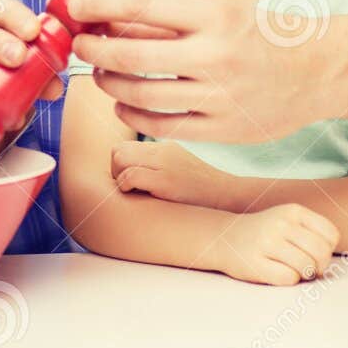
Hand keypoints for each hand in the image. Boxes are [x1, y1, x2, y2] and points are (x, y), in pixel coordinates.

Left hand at [65, 0, 333, 142]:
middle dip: (95, 51)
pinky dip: (134, 115)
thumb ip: (167, 21)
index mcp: (215, 16)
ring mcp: (220, 97)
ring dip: (110, 84)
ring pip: (143, 95)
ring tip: (100, 75)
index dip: (99, 7)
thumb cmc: (264, 34)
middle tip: (79, 47)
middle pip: (133, 56)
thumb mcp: (221, 12)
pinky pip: (163, 126)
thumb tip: (108, 19)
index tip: (73, 9)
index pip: (141, 7)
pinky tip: (124, 103)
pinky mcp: (224, 130)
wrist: (324, 70)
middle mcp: (216, 56)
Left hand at [110, 140, 229, 208]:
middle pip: (118, 150)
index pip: (125, 148)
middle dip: (115, 172)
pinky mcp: (167, 180)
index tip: (132, 185)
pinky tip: (140, 197)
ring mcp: (165, 163)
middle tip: (131, 191)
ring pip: (120, 158)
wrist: (233, 199)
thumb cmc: (205, 196)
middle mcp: (163, 151)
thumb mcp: (180, 173)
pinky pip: (130, 175)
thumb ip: (158, 169)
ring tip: (137, 194)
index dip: (121, 168)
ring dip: (119, 178)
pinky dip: (126, 186)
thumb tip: (131, 179)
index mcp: (165, 149)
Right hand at [214, 204, 339, 285]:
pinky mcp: (256, 263)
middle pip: (321, 253)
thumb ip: (313, 232)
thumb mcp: (288, 220)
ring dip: (304, 275)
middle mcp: (280, 223)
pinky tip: (276, 271)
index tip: (314, 252)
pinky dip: (288, 280)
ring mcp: (266, 242)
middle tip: (308, 268)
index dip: (329, 249)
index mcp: (293, 211)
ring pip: (306, 267)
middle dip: (319, 266)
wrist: (224, 237)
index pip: (331, 235)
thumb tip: (332, 260)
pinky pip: (289, 278)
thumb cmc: (265, 233)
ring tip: (292, 269)